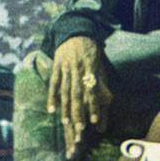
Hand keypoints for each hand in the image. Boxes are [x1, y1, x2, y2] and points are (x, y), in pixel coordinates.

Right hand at [47, 36, 112, 157]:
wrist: (76, 31)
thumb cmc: (91, 52)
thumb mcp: (100, 64)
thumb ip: (102, 83)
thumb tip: (108, 101)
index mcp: (92, 68)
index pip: (93, 91)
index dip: (94, 106)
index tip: (95, 121)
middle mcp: (78, 69)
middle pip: (78, 94)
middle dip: (79, 112)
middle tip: (80, 129)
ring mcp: (65, 67)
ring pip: (65, 91)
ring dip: (65, 108)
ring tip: (65, 123)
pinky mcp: (56, 66)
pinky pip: (53, 83)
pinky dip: (51, 97)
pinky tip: (51, 110)